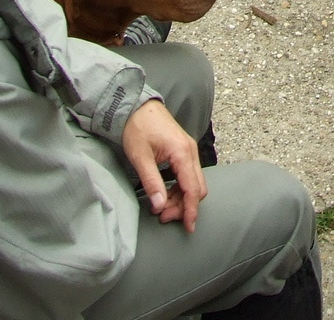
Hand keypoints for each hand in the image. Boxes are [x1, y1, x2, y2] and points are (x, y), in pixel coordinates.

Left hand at [122, 100, 206, 230]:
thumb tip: (160, 206)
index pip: (193, 189)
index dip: (190, 210)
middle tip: (163, 217)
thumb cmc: (137, 127)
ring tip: (161, 208)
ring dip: (181, 198)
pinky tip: (165, 194)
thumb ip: (152, 182)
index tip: (188, 227)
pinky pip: (188, 174)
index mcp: (182, 152)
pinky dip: (179, 188)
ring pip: (193, 182)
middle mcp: (190, 151)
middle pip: (197, 188)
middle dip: (184, 206)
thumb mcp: (140, 157)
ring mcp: (188, 150)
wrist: (135, 106)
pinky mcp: (183, 150)